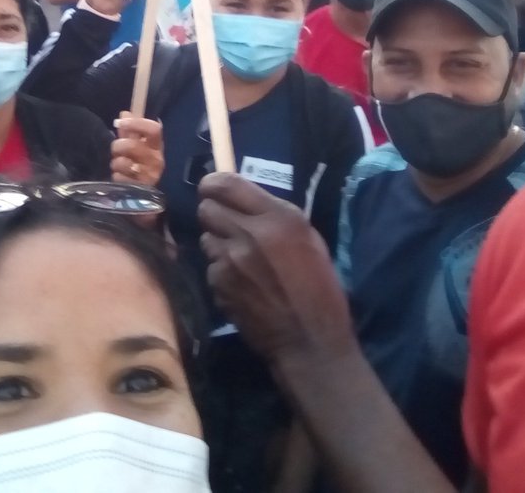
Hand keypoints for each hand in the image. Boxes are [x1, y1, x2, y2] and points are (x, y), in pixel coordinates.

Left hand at [110, 111, 163, 185]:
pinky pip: (119, 178)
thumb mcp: (137, 146)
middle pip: (132, 145)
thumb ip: (130, 131)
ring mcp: (149, 176)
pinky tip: (121, 177)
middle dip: (118, 146)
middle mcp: (156, 160)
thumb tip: (124, 114)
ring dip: (115, 162)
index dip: (136, 123)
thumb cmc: (140, 163)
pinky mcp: (139, 189)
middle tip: (116, 149)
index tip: (120, 122)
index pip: (154, 129)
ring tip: (118, 165)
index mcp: (157, 146)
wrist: (145, 194)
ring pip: (123, 163)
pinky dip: (116, 176)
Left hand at [198, 173, 354, 362]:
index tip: (214, 189)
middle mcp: (249, 233)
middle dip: (215, 214)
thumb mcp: (309, 239)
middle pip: (206, 208)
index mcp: (279, 217)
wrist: (309, 340)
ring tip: (240, 260)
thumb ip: (275, 216)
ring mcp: (230, 261)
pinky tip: (241, 285)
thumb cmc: (319, 288)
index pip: (226, 183)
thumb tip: (244, 203)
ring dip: (219, 244)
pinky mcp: (218, 285)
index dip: (214, 184)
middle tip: (230, 227)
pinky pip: (210, 267)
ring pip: (205, 237)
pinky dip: (221, 272)